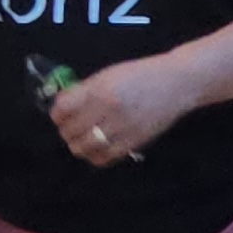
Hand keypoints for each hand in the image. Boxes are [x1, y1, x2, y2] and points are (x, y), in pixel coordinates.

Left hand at [49, 57, 195, 166]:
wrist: (176, 84)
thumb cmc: (141, 74)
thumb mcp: (109, 74)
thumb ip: (86, 90)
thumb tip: (63, 105)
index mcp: (100, 89)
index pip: (63, 109)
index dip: (57, 113)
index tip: (60, 113)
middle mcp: (108, 110)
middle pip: (70, 131)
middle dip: (65, 129)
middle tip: (70, 126)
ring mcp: (120, 129)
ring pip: (82, 148)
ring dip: (77, 144)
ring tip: (82, 138)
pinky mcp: (132, 144)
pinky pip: (102, 158)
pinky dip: (93, 155)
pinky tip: (96, 147)